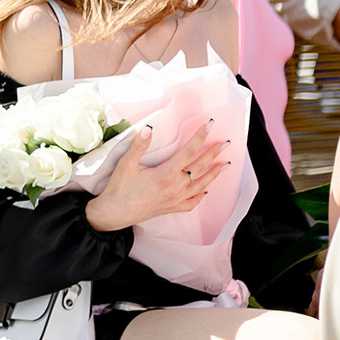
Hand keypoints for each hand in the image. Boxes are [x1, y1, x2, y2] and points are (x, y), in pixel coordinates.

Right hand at [85, 124, 225, 233]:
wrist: (114, 213)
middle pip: (199, 167)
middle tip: (224, 144)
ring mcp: (176, 199)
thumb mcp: (126, 164)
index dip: (199, 138)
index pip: (188, 152)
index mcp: (165, 174)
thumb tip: (148, 129)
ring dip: (214, 174)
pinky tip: (205, 191)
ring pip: (201, 185)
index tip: (208, 126)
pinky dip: (201, 196)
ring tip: (225, 165)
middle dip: (213, 154)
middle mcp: (175, 187)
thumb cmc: (119, 189)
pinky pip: (192, 202)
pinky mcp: (172, 208)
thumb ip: (138, 146)